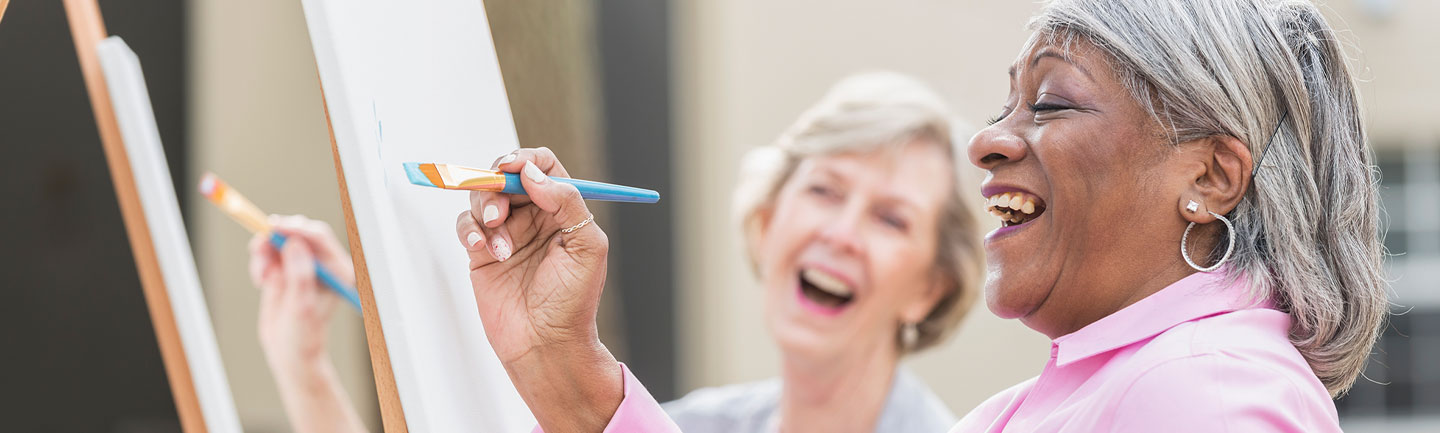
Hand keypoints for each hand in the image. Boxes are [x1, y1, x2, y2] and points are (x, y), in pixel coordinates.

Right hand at [249, 215, 355, 368]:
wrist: (289, 352)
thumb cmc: (303, 334)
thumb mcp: (301, 305)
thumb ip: (300, 274)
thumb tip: (294, 243)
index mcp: (337, 269)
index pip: (319, 237)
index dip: (296, 228)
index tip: (274, 228)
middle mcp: (322, 263)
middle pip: (298, 233)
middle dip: (276, 238)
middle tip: (258, 248)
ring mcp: (302, 264)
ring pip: (280, 240)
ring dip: (264, 252)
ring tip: (261, 277)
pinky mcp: (285, 268)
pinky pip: (268, 252)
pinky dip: (260, 261)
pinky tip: (260, 280)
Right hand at [456, 147, 621, 431]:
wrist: (545, 345)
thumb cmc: (573, 302)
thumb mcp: (587, 247)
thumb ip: (567, 203)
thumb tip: (533, 173)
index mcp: (563, 210)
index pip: (543, 167)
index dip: (526, 160)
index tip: (513, 167)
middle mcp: (534, 217)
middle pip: (507, 177)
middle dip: (498, 184)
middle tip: (499, 204)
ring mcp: (506, 233)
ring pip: (483, 198)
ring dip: (486, 210)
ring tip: (500, 244)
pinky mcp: (482, 252)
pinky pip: (467, 225)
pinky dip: (470, 231)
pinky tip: (483, 249)